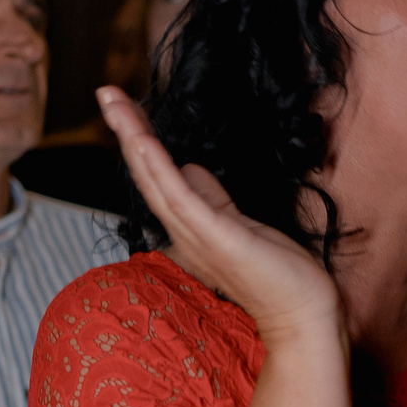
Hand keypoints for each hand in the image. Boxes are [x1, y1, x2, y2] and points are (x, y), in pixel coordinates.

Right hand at [97, 86, 342, 346]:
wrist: (300, 314)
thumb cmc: (276, 274)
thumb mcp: (239, 223)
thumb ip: (212, 197)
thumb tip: (191, 167)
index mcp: (189, 228)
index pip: (158, 178)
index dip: (140, 143)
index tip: (125, 108)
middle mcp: (185, 232)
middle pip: (148, 174)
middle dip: (126, 130)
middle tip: (106, 91)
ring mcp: (197, 236)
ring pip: (156, 180)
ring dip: (134, 138)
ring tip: (114, 102)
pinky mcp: (216, 238)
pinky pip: (180, 199)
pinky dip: (160, 168)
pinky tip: (144, 142)